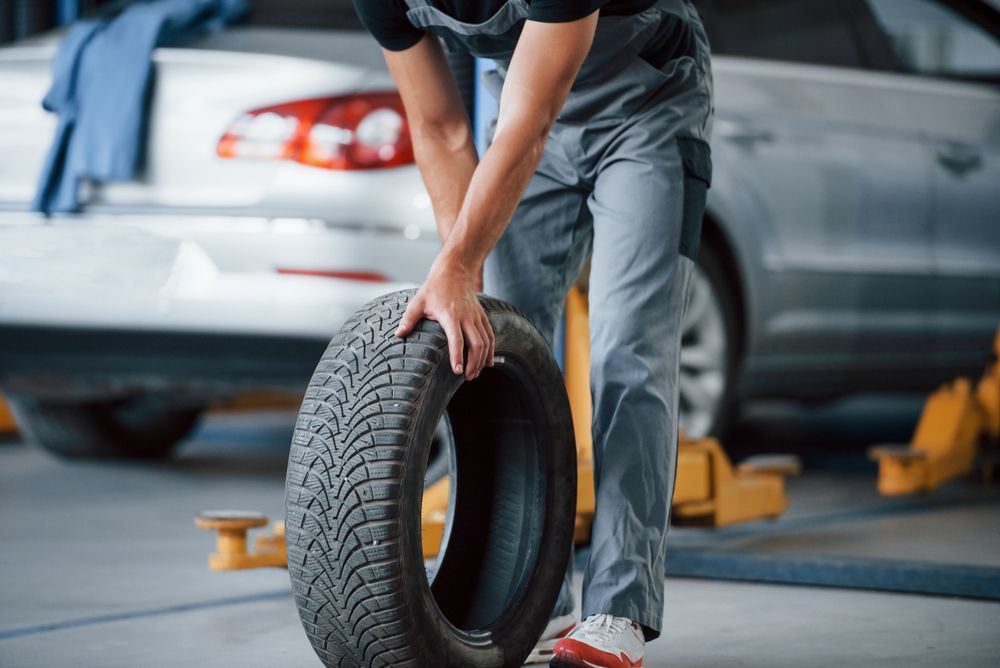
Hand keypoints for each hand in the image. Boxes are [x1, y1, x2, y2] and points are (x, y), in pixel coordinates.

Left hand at [395, 255, 494, 380]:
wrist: (455, 270)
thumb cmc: (435, 287)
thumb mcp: (418, 301)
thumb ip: (408, 320)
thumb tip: (398, 335)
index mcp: (450, 315)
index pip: (457, 340)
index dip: (458, 356)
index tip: (458, 371)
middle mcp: (467, 317)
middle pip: (477, 344)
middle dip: (474, 363)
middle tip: (468, 378)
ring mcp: (476, 316)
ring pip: (486, 341)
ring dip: (483, 360)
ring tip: (476, 374)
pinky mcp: (482, 316)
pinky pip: (490, 335)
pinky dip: (491, 350)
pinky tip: (488, 363)